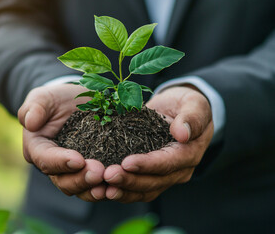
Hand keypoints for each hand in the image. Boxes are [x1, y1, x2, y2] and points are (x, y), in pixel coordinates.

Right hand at [18, 84, 106, 201]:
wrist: (76, 103)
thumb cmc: (56, 100)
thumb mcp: (43, 97)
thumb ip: (35, 107)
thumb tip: (30, 122)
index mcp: (37, 149)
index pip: (45, 160)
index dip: (61, 162)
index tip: (78, 160)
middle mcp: (53, 166)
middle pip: (63, 181)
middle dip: (81, 179)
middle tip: (99, 172)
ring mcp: (73, 172)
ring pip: (80, 189)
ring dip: (94, 189)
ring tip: (109, 185)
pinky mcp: (90, 172)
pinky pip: (96, 185)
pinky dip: (107, 188)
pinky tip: (120, 185)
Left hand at [103, 86, 213, 202]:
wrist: (178, 110)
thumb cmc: (186, 105)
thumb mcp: (194, 103)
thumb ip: (192, 117)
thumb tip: (182, 134)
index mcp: (189, 153)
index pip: (168, 163)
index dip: (147, 165)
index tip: (126, 162)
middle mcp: (178, 170)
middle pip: (153, 182)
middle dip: (129, 180)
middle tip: (108, 175)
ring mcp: (164, 177)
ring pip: (143, 191)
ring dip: (122, 191)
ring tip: (101, 188)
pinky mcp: (149, 177)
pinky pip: (134, 190)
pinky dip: (119, 191)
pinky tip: (100, 190)